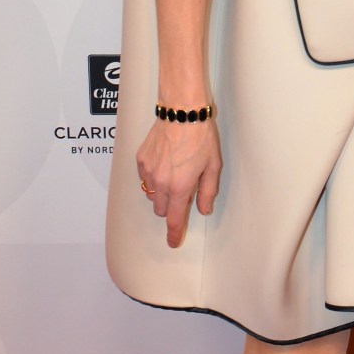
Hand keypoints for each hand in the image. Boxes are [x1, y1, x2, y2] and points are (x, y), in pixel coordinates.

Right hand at [136, 118, 221, 248]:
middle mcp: (161, 182)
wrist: (182, 111)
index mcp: (180, 186)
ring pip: (151, 195)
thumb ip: (207, 192)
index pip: (173, 219)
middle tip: (184, 190)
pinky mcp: (140, 160)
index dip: (174, 233)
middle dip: (171, 207)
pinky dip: (153, 178)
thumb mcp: (213, 166)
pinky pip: (144, 179)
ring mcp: (148, 171)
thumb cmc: (201, 137)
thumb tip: (203, 210)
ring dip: (161, 193)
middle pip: (161, 210)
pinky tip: (164, 164)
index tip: (173, 242)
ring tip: (174, 174)